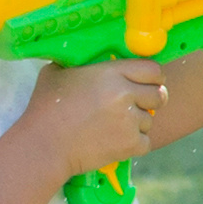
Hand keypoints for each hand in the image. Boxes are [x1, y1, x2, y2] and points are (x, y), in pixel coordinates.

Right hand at [27, 56, 171, 168]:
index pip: (153, 69)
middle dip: (150, 99)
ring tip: (113, 126)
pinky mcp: (130, 144)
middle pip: (159, 94)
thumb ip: (81, 63)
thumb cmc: (45, 109)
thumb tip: (90, 57)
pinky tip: (115, 141)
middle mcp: (125, 94)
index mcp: (111, 73)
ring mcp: (130, 120)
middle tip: (135, 105)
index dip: (153, 77)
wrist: (43, 146)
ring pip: (150, 120)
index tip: (147, 83)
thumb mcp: (57, 72)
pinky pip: (145, 142)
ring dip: (137, 123)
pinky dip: (134, 144)